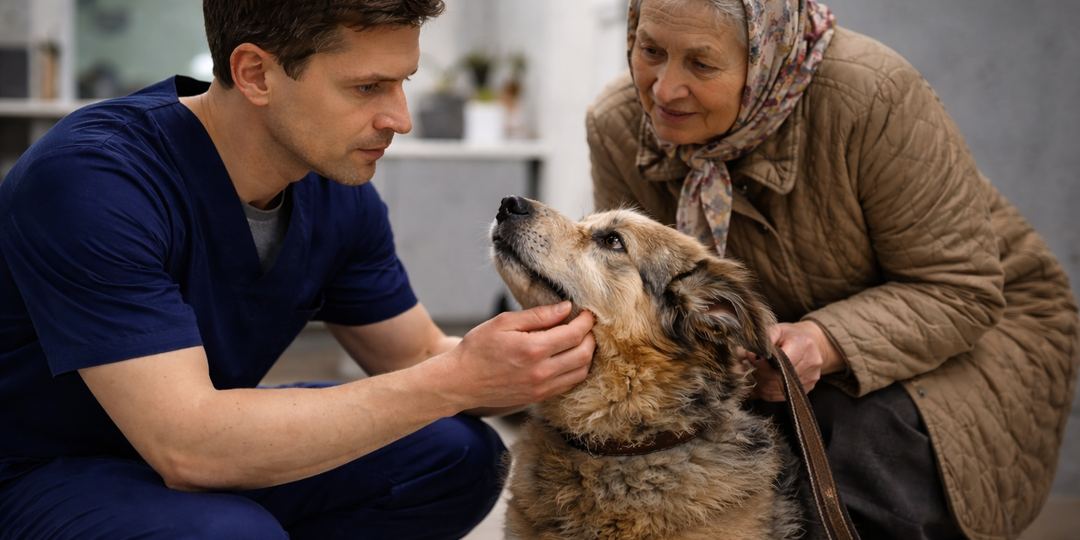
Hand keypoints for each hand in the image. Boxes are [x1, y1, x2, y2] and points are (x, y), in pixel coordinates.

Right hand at [438, 301, 594, 410]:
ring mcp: (541, 387)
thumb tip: (566, 308)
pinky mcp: (538, 397)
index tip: (587, 313)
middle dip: (590, 337)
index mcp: (533, 349)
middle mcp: (541, 371)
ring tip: (579, 341)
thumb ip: (538, 315)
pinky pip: (568, 384)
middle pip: (584, 354)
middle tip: (585, 326)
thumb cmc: (478, 348)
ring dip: (586, 355)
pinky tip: (568, 358)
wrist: (460, 381)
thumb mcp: (504, 323)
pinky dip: (576, 370)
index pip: (574, 334)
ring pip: (580, 372)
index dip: (586, 321)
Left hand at [745, 321, 845, 401]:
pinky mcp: (807, 389)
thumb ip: (764, 339)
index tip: (753, 358)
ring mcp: (810, 378)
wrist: (813, 342)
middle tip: (753, 365)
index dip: (763, 363)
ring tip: (758, 372)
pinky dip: (768, 390)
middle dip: (760, 372)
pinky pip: (780, 396)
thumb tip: (749, 352)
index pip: (781, 362)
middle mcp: (810, 363)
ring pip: (777, 389)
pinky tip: (764, 381)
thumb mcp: (777, 329)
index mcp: (803, 345)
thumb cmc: (790, 336)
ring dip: (762, 383)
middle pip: (778, 377)